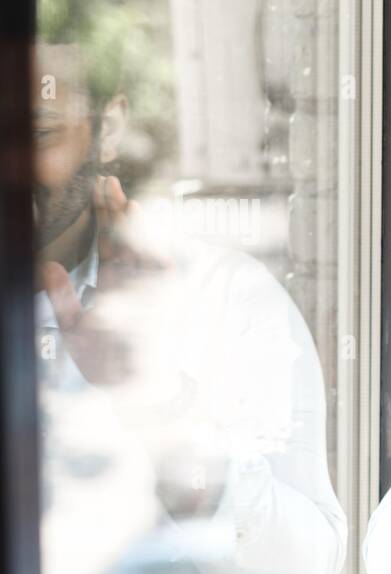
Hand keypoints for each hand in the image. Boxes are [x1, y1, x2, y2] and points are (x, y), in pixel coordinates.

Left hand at [40, 175, 176, 390]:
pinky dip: (153, 260)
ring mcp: (146, 296)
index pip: (107, 242)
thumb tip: (48, 264)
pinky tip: (147, 241)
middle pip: (124, 240)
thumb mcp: (73, 328)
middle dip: (117, 211)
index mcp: (111, 284)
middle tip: (108, 181)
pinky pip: (158, 280)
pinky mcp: (160, 310)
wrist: (131, 392)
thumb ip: (62, 297)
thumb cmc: (104, 362)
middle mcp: (130, 285)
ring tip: (128, 204)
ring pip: (142, 254)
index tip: (98, 188)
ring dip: (136, 230)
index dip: (103, 216)